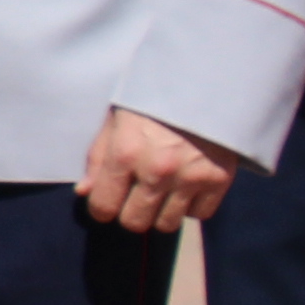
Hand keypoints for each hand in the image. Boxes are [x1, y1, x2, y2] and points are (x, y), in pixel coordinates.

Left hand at [80, 106, 236, 231]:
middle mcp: (157, 170)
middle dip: (131, 212)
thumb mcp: (117, 118)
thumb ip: (99, 157)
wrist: (206, 80)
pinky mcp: (219, 179)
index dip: (102, 207)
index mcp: (125, 152)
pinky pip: (199, 215)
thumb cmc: (153, 98)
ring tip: (162, 189)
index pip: (104, 207)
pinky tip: (186, 185)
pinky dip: (191, 206)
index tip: (108, 201)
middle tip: (136, 195)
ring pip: (167, 224)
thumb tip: (85, 192)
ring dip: (161, 211)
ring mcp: (190, 177)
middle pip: (135, 222)